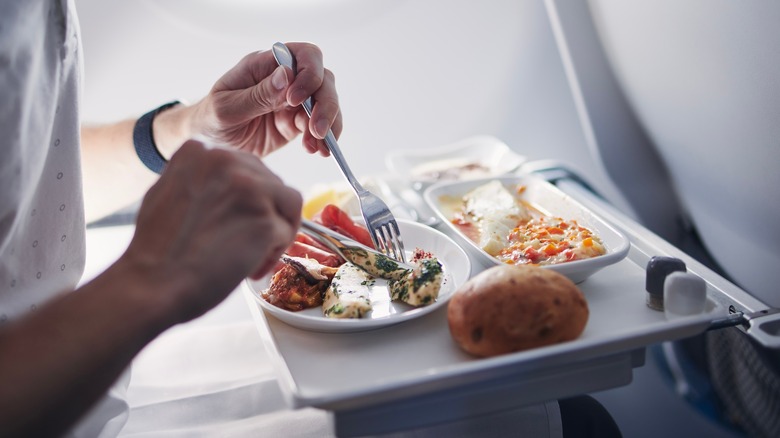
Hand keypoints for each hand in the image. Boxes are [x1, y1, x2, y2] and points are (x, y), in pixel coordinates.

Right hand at [120, 140, 301, 321]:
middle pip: (270, 182)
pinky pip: (285, 233)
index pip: (245, 167)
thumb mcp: (167, 193)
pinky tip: (250, 269)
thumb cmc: (157, 251)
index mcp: (199, 151)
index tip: (233, 223)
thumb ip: (199, 180)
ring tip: (252, 256)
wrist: (152, 285)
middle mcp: (225, 160)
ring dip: (275, 231)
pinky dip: (273, 254)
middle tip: (245, 244)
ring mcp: (249, 188)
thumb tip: (228, 184)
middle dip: (264, 214)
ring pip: (286, 203)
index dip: (245, 200)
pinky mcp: (264, 219)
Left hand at [192, 42, 340, 156]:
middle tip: (317, 130)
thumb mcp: (226, 109)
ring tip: (318, 146)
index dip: (308, 74)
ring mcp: (293, 101)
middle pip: (322, 79)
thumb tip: (287, 76)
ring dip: (328, 124)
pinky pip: (319, 126)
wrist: (210, 144)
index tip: (294, 100)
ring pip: (326, 102)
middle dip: (325, 104)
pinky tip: (316, 150)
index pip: (303, 55)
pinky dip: (323, 138)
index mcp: (264, 65)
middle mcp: (284, 79)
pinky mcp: (296, 122)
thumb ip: (257, 95)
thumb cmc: (210, 119)